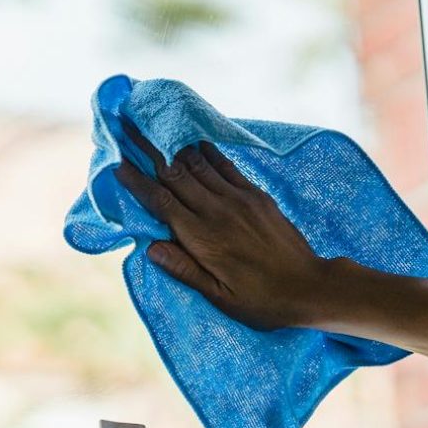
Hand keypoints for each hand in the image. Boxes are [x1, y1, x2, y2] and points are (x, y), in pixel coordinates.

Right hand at [113, 122, 330, 330]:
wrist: (310, 287)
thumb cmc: (262, 300)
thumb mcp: (220, 296)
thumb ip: (185, 270)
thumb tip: (150, 248)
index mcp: (203, 238)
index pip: (161, 202)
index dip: (137, 181)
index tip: (117, 163)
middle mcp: (218, 211)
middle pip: (174, 174)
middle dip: (148, 150)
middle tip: (127, 128)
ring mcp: (239, 199)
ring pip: (198, 165)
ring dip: (174, 146)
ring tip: (154, 126)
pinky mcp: (257, 195)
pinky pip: (226, 167)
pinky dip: (207, 152)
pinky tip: (194, 141)